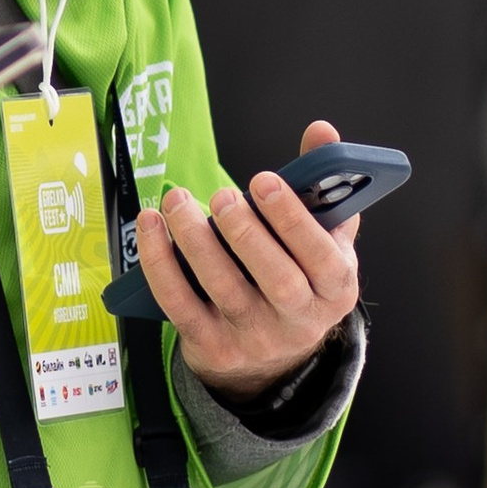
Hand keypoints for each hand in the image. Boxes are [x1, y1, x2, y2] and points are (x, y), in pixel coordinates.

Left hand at [134, 120, 362, 401]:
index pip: (323, 259)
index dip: (294, 220)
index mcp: (334, 290)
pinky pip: (179, 303)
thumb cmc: (298, 278)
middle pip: (277, 280)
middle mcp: (298, 320)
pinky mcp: (210, 345)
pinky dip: (160, 263)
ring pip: (224, 288)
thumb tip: (321, 131)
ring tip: (179, 201)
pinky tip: (152, 225)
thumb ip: (325, 185)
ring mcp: (253, 337)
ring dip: (196, 240)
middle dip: (246, 233)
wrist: (270, 356)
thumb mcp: (325, 240)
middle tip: (222, 195)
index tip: (265, 182)